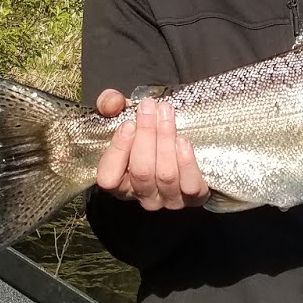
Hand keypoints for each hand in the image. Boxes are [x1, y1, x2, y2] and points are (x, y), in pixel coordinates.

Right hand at [94, 91, 208, 210]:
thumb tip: (112, 103)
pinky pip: (190, 184)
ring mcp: (168, 199)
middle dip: (146, 135)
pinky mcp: (193, 198)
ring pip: (166, 175)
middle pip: (142, 172)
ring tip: (167, 114)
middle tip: (150, 108)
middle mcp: (142, 195)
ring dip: (166, 140)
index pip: (109, 178)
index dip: (118, 151)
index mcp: (119, 182)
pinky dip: (187, 162)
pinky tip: (183, 140)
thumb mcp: (124, 115)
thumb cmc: (147, 133)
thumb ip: (110, 106)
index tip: (128, 124)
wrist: (179, 144)